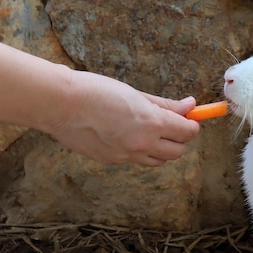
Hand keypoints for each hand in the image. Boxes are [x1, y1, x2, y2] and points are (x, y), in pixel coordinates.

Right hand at [47, 70, 200, 165]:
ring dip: (161, 148)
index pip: (187, 132)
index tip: (189, 118)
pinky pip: (136, 160)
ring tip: (149, 131)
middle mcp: (142, 144)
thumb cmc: (96, 91)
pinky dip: (139, 151)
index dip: (192, 125)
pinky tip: (127, 135)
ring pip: (158, 160)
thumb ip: (165, 105)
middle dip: (179, 139)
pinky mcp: (112, 161)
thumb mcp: (136, 94)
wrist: (60, 104)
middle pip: (177, 152)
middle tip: (172, 125)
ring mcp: (127, 156)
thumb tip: (190, 106)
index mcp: (152, 123)